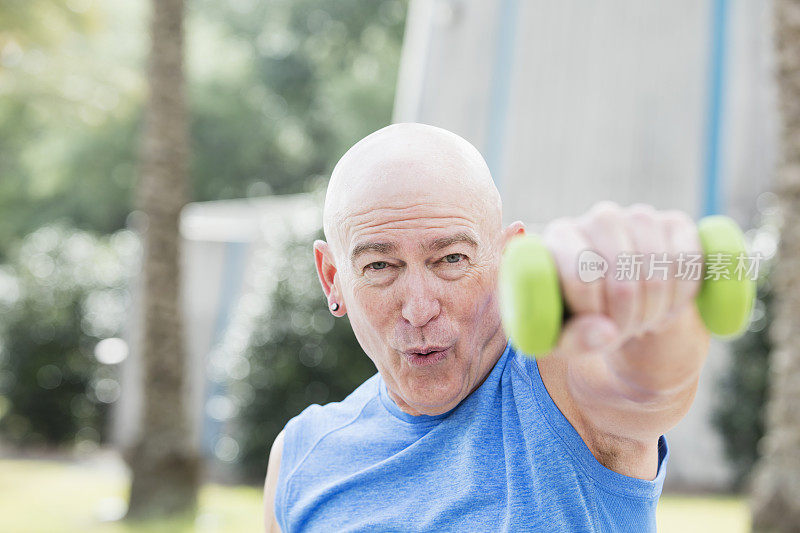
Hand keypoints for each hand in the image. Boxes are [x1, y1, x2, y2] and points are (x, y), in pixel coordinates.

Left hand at [542, 201, 706, 359]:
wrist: (619, 300)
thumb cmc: (581, 315)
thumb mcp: (566, 335)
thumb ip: (576, 338)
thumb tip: (606, 333)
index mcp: (561, 236)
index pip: (582, 278)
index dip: (595, 317)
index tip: (598, 332)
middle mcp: (599, 218)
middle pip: (623, 282)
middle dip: (627, 320)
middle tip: (624, 333)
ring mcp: (638, 216)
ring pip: (658, 272)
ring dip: (655, 311)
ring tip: (642, 322)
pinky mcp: (675, 222)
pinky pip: (688, 261)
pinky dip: (682, 296)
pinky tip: (666, 308)